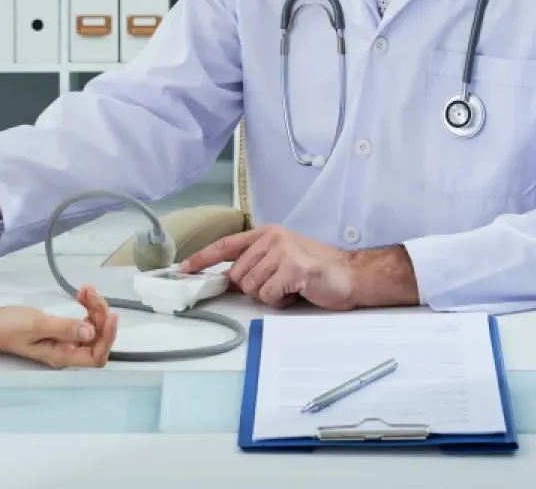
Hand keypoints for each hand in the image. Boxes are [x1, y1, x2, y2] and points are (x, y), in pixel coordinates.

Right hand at [0, 285, 119, 367]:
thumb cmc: (7, 327)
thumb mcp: (36, 325)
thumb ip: (63, 329)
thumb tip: (91, 333)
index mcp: (62, 356)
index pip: (97, 356)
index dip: (108, 338)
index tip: (110, 314)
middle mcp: (66, 352)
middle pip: (97, 339)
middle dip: (100, 315)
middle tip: (90, 292)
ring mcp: (63, 342)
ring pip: (91, 328)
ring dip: (93, 308)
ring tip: (85, 289)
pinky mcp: (59, 331)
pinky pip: (81, 322)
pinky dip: (85, 308)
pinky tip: (81, 294)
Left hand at [181, 225, 357, 310]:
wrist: (351, 275)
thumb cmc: (317, 270)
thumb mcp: (282, 260)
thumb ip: (255, 265)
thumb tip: (225, 280)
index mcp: (267, 234)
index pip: (226, 245)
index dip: (202, 258)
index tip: (184, 269)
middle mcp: (272, 238)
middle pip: (238, 276)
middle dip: (255, 288)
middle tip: (280, 285)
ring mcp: (282, 251)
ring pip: (251, 287)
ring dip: (270, 295)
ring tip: (291, 287)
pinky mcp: (292, 268)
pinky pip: (268, 294)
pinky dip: (281, 301)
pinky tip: (297, 291)